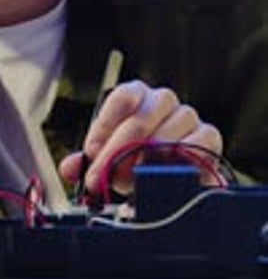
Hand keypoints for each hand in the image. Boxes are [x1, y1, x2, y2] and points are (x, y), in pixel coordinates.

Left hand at [59, 80, 222, 194]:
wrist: (174, 176)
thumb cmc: (137, 159)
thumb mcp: (108, 158)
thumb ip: (88, 161)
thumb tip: (69, 168)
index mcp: (136, 95)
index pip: (122, 97)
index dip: (105, 126)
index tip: (92, 153)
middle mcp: (162, 100)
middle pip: (140, 120)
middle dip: (118, 154)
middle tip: (105, 179)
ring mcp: (187, 116)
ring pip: (166, 135)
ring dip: (145, 164)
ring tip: (130, 183)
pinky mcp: (208, 136)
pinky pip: (195, 145)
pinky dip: (177, 163)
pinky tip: (162, 175)